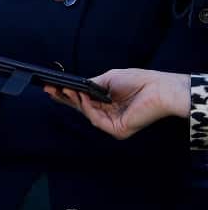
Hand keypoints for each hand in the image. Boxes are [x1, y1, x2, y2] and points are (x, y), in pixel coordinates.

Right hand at [48, 69, 190, 139]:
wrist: (158, 88)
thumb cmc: (138, 81)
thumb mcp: (108, 79)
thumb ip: (91, 84)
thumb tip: (74, 87)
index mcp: (109, 102)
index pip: (85, 100)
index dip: (69, 95)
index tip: (53, 87)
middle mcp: (110, 114)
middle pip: (82, 109)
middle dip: (66, 99)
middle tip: (51, 90)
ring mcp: (113, 123)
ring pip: (87, 114)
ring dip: (76, 101)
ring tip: (68, 90)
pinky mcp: (117, 130)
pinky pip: (96, 120)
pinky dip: (88, 108)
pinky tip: (85, 96)